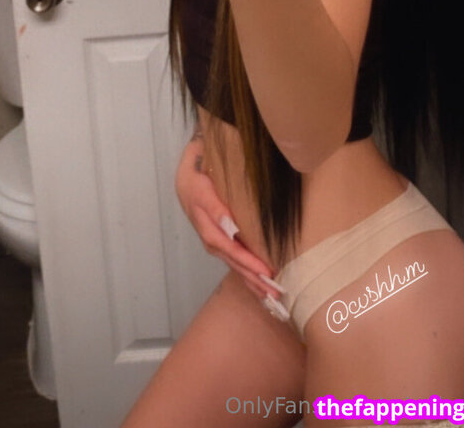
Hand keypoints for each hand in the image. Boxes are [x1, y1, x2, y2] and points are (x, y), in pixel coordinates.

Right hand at [175, 135, 286, 303]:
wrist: (189, 169)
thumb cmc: (199, 167)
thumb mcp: (198, 172)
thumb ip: (212, 200)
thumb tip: (229, 226)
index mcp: (201, 213)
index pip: (223, 241)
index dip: (243, 257)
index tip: (263, 268)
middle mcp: (207, 230)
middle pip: (230, 258)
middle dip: (252, 276)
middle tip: (274, 290)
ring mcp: (213, 238)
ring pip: (233, 263)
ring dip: (252, 281)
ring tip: (273, 296)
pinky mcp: (220, 241)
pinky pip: (234, 261)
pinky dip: (248, 277)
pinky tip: (262, 289)